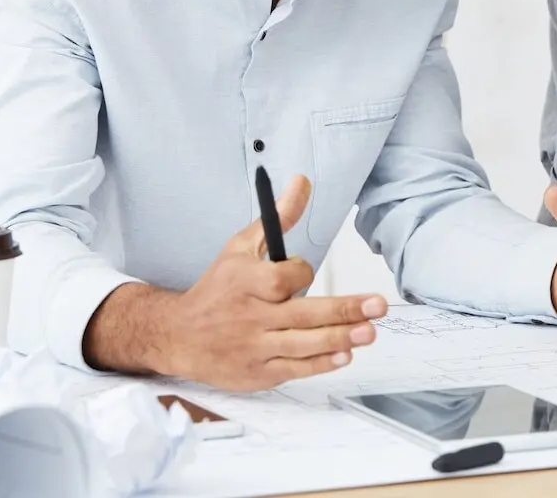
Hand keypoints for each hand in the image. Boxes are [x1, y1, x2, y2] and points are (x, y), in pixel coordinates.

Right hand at [165, 175, 388, 391]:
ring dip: (340, 338)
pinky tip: (344, 355)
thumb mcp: (241, 247)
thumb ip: (278, 218)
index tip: (300, 271)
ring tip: (370, 331)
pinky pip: (295, 368)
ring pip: (304, 344)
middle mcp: (251, 316)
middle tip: (378, 306)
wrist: (178, 335)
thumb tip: (302, 182)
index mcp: (246, 282)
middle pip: (304, 313)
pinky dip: (320, 364)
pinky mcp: (259, 372)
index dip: (301, 272)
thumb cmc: (217, 289)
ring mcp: (255, 347)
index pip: (287, 278)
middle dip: (344, 309)